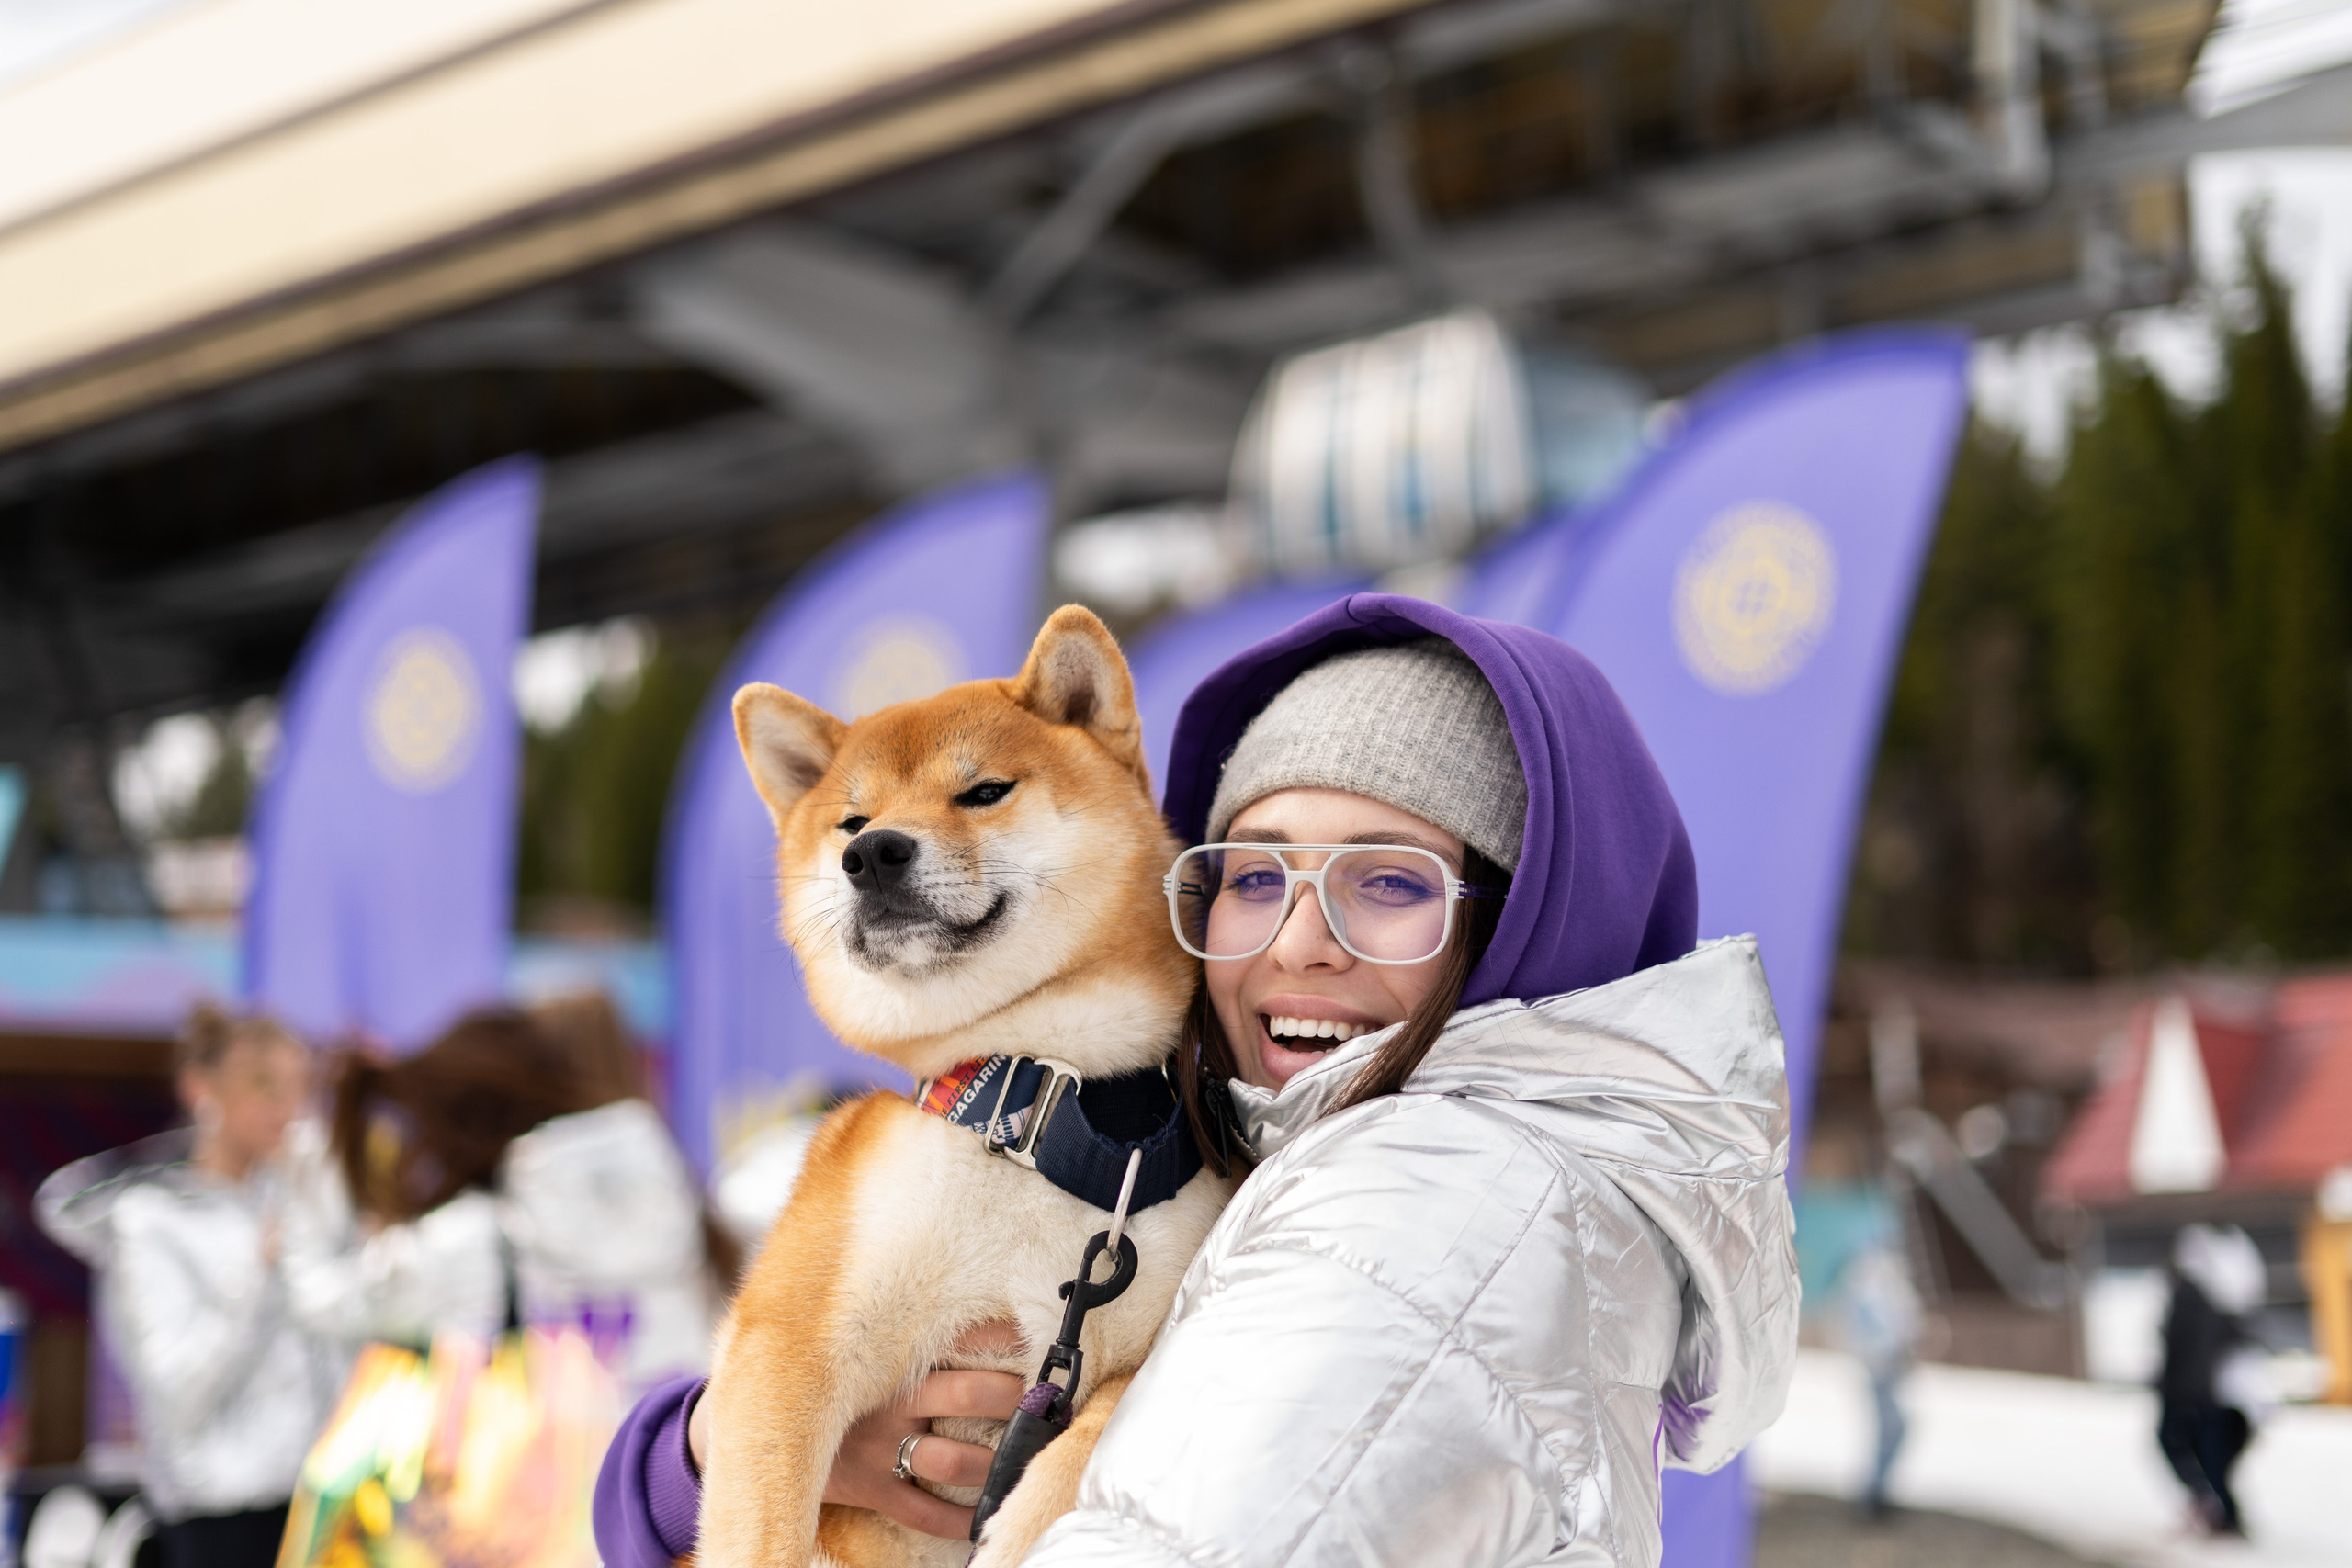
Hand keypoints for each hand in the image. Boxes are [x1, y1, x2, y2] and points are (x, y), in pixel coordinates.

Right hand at [686, 1319, 1026, 1541]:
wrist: (744, 1429)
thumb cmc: (806, 1372)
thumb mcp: (839, 1337)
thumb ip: (887, 1318)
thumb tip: (940, 1268)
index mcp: (885, 1359)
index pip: (956, 1336)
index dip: (1002, 1333)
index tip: (1040, 1329)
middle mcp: (888, 1402)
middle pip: (969, 1393)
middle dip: (1014, 1395)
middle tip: (1048, 1397)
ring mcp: (880, 1450)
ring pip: (954, 1460)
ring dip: (997, 1461)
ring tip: (1029, 1454)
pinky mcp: (870, 1490)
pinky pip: (923, 1512)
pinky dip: (958, 1520)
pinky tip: (985, 1517)